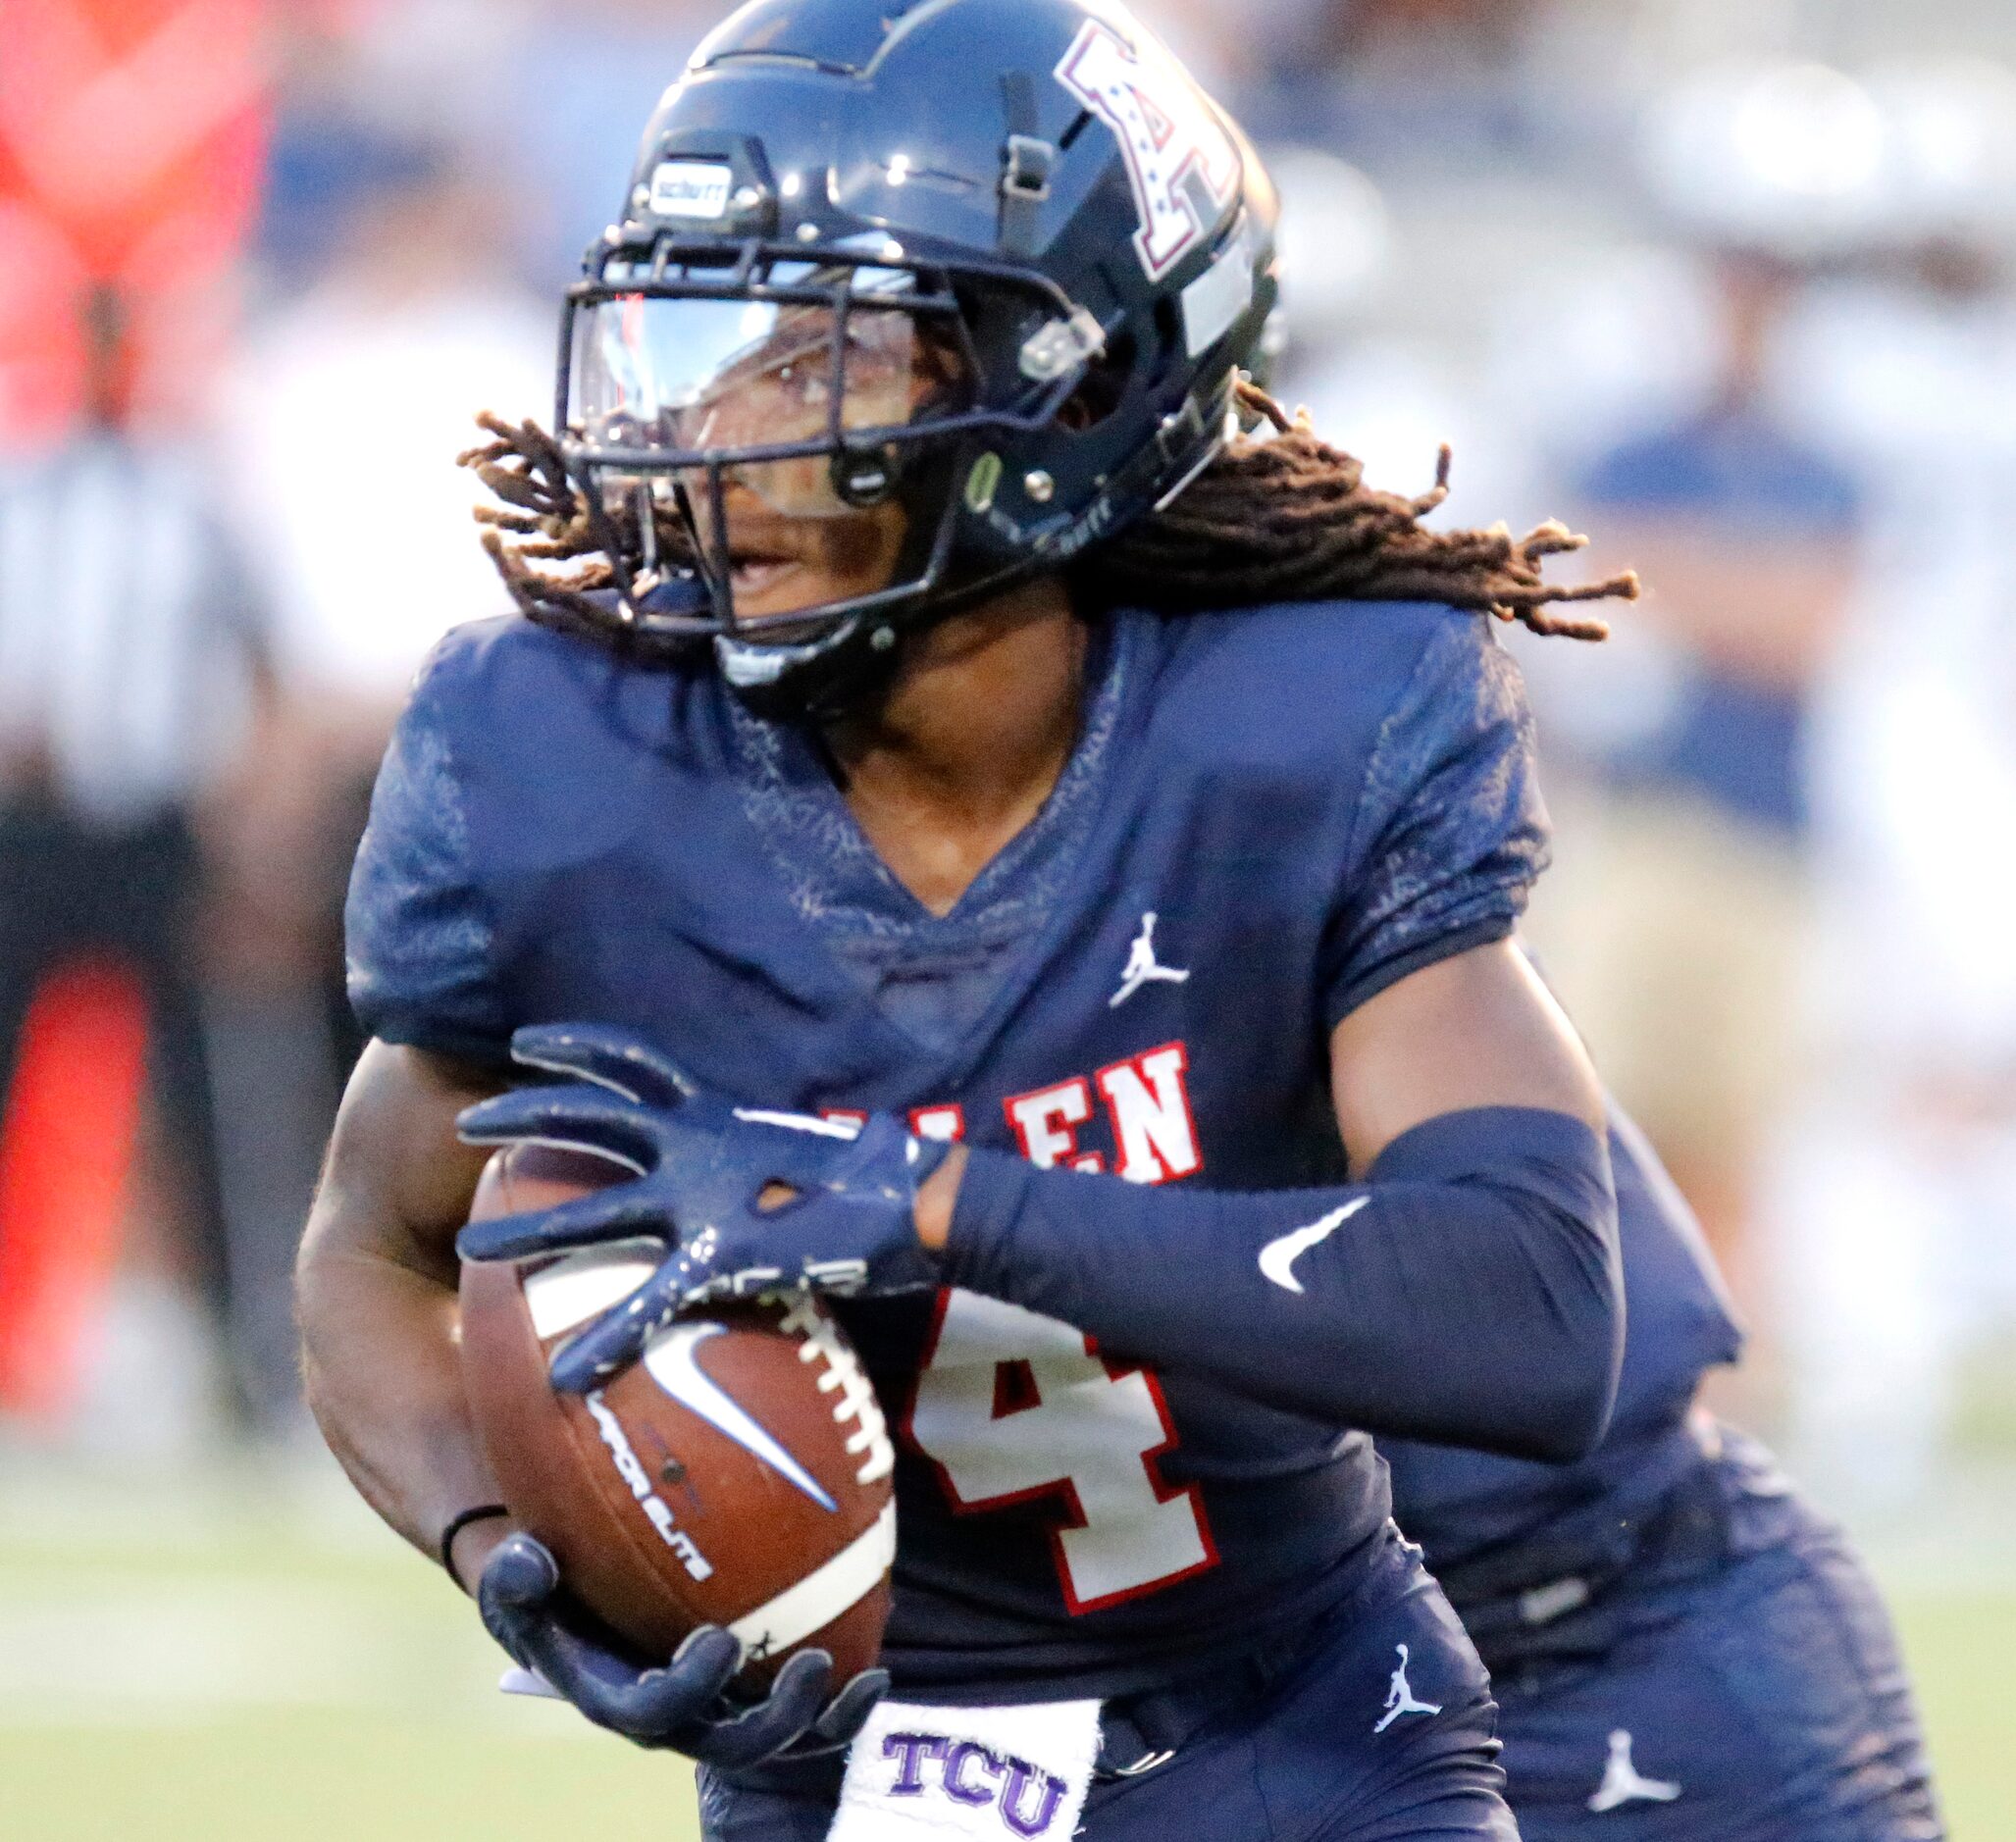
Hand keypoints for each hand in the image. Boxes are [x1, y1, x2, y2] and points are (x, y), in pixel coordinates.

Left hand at [454, 1024, 948, 1389]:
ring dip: (529, 1227)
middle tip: (465, 1122)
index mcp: (717, 1118)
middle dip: (527, 1111)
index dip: (583, 1048)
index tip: (526, 1040)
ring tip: (467, 1246)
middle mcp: (698, 1147)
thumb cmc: (867, 1184)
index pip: (638, 1067)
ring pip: (597, 1205)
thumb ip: (759, 1168)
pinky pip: (650, 1305)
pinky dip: (609, 1341)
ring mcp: (705, 1198)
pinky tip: (565, 1375)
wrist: (917, 1206)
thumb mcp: (795, 1162)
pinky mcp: (721, 1255)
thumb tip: (761, 1173)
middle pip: (595, 1117)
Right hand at [476, 1532, 885, 1761]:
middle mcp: (673, 1716)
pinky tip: (877, 1671)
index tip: (721, 1641)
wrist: (574, 1589)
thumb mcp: (515, 1574)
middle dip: (776, 1720)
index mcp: (617, 1696)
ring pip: (778, 1743)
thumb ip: (514, 1574)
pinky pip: (805, 1718)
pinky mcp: (749, 1693)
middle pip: (730, 1745)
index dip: (691, 1690)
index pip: (656, 1713)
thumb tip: (530, 1560)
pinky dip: (844, 1704)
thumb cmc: (546, 1577)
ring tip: (861, 1678)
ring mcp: (716, 1710)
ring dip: (823, 1722)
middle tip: (814, 1665)